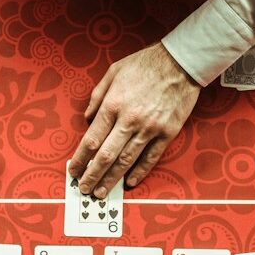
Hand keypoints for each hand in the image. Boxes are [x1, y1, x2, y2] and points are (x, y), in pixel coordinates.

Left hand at [70, 42, 199, 197]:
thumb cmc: (146, 64)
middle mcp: (129, 120)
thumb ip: (97, 96)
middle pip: (106, 155)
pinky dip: (139, 172)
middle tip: (84, 188)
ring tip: (101, 192)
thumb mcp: (113, 72)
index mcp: (113, 105)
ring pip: (126, 160)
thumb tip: (87, 118)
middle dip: (92, 175)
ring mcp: (149, 129)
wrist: (180, 63)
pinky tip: (129, 182)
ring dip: (112, 179)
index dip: (80, 158)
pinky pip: (151, 157)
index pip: (91, 139)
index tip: (74, 170)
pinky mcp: (166, 133)